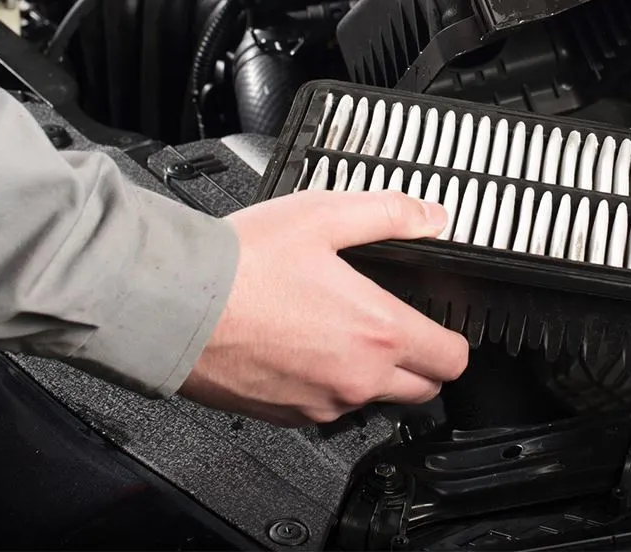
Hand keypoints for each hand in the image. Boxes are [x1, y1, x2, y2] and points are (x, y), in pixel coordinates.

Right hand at [180, 191, 468, 425]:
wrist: (175, 303)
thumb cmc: (243, 263)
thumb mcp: (325, 215)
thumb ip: (388, 214)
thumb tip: (430, 217)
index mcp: (377, 332)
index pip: (452, 359)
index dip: (455, 339)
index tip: (444, 324)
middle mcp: (355, 379)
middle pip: (423, 390)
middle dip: (422, 362)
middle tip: (399, 326)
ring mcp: (320, 405)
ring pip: (373, 401)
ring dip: (372, 373)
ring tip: (340, 327)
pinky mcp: (285, 417)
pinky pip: (328, 408)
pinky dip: (328, 384)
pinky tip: (304, 344)